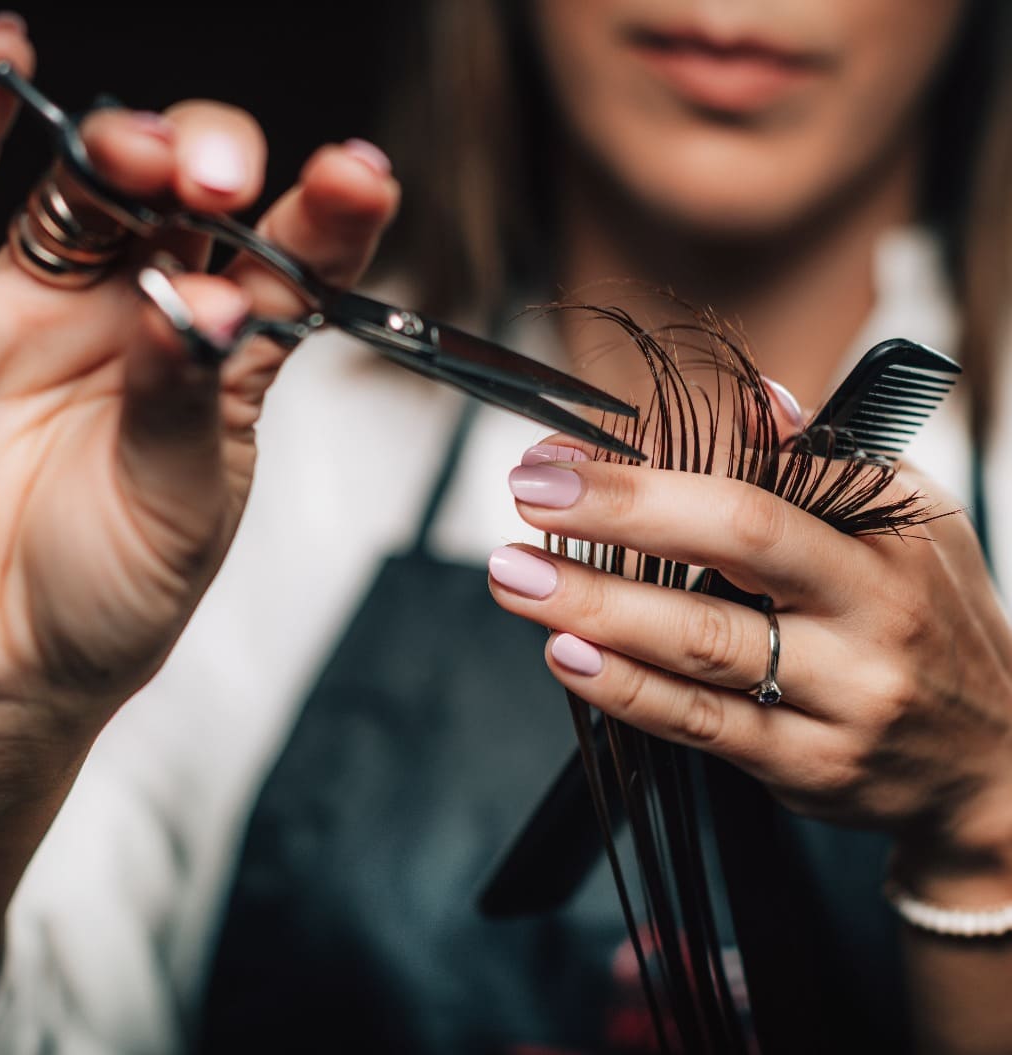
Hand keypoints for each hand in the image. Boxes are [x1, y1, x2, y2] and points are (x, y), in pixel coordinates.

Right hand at [0, 16, 399, 779]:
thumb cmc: (111, 597)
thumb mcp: (178, 507)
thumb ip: (186, 401)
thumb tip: (196, 306)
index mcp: (223, 368)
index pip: (287, 271)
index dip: (325, 218)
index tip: (359, 178)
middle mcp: (143, 322)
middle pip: (189, 207)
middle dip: (211, 168)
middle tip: (218, 179)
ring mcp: (46, 309)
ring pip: (88, 193)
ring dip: (116, 147)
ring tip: (140, 149)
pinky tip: (0, 58)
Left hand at [489, 441, 1011, 903]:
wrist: (992, 760)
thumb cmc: (930, 617)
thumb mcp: (905, 524)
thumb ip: (821, 463)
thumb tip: (749, 399)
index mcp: (887, 537)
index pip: (763, 478)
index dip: (653, 465)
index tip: (563, 455)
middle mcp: (873, 611)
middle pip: (738, 543)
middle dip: (621, 513)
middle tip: (527, 496)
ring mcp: (841, 696)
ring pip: (704, 643)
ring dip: (596, 606)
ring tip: (516, 578)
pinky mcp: (805, 765)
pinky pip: (702, 725)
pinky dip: (626, 689)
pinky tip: (566, 654)